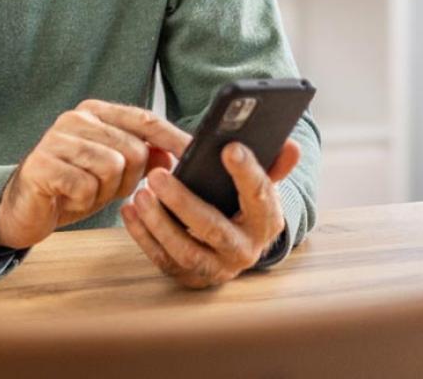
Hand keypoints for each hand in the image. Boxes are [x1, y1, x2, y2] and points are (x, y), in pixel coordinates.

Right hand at [0, 100, 190, 250]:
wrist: (24, 208)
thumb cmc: (72, 187)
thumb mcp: (114, 174)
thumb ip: (143, 158)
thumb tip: (174, 152)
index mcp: (95, 112)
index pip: (144, 119)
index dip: (173, 138)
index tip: (196, 154)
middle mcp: (75, 118)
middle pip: (133, 149)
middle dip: (129, 179)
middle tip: (105, 189)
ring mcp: (56, 138)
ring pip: (112, 167)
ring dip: (105, 191)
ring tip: (86, 191)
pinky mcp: (42, 163)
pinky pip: (86, 186)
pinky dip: (84, 200)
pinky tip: (68, 197)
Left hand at [121, 138, 300, 289]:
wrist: (231, 247)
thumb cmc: (241, 206)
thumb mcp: (260, 187)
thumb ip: (273, 165)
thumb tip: (292, 145)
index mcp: (266, 222)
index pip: (260, 197)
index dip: (247, 173)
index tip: (230, 148)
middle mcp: (244, 250)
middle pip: (213, 229)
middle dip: (183, 202)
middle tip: (157, 175)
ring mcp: (216, 267)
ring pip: (185, 250)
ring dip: (159, 222)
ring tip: (140, 194)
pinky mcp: (189, 277)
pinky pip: (163, 259)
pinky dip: (143, 236)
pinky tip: (130, 211)